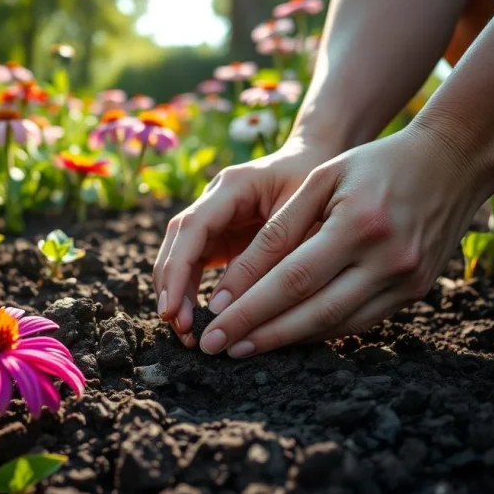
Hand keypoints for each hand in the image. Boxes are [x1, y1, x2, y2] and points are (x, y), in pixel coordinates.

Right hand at [154, 136, 337, 346]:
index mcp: (233, 186)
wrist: (322, 162)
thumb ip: (271, 257)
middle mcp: (214, 198)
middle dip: (171, 286)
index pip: (192, 227)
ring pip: (180, 253)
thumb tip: (235, 305)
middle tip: (179, 328)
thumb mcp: (303, 221)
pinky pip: (195, 263)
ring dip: (177, 291)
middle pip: (177, 242)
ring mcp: (214, 216)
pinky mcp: (220, 234)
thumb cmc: (320, 189)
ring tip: (186, 331)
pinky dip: (191, 290)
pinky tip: (196, 319)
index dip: (178, 269)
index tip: (173, 308)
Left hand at [196, 128, 493, 356]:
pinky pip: (360, 321)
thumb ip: (282, 227)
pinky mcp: (417, 291)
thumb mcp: (325, 179)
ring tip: (243, 346)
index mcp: (360, 224)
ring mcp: (408, 280)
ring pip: (336, 324)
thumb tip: (236, 280)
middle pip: (312, 311)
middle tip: (217, 348)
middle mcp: (389, 259)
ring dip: (287, 339)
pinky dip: (320, 330)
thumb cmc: (376, 163)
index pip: (292, 278)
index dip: (250, 305)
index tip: (213, 323)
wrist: (453, 162)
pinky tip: (287, 334)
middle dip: (260, 333)